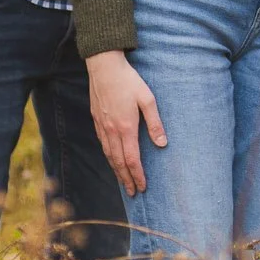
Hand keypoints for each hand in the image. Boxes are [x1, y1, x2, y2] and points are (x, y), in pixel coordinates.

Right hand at [85, 50, 164, 195]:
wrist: (104, 66)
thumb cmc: (129, 81)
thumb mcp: (147, 99)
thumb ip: (155, 122)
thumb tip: (162, 143)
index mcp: (126, 127)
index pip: (132, 159)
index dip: (137, 175)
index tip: (143, 187)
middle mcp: (112, 130)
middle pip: (118, 162)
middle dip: (127, 179)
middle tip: (133, 193)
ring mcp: (102, 126)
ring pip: (109, 155)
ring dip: (116, 171)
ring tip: (123, 182)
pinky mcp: (96, 120)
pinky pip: (103, 144)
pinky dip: (108, 157)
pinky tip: (112, 159)